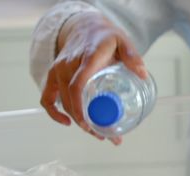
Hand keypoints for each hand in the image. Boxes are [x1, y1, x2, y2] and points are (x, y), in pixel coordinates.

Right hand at [40, 11, 146, 142]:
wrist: (85, 25)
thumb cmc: (105, 36)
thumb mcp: (122, 40)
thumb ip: (132, 55)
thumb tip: (142, 74)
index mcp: (86, 59)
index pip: (77, 86)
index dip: (80, 108)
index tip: (90, 124)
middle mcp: (68, 65)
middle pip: (71, 99)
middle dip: (86, 122)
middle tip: (106, 136)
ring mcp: (58, 71)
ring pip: (64, 102)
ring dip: (78, 121)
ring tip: (97, 133)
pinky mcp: (54, 75)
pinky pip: (47, 97)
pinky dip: (54, 112)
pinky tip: (67, 123)